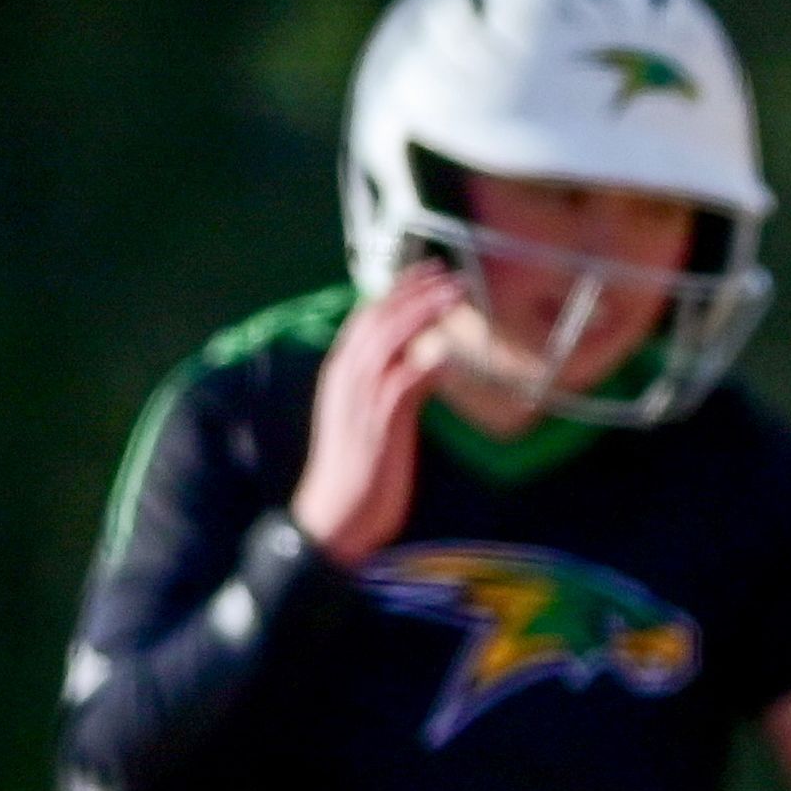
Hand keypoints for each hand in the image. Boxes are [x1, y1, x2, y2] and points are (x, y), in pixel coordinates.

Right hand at [290, 263, 467, 565]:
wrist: (335, 516)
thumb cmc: (357, 474)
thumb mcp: (368, 420)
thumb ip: (388, 389)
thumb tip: (420, 366)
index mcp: (340, 374)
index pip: (367, 319)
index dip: (396, 293)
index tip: (424, 274)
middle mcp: (346, 377)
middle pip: (380, 319)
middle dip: (414, 292)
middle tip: (447, 274)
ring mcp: (362, 398)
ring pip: (392, 340)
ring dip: (425, 314)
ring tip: (455, 296)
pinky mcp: (381, 424)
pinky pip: (405, 382)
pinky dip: (427, 362)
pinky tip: (450, 350)